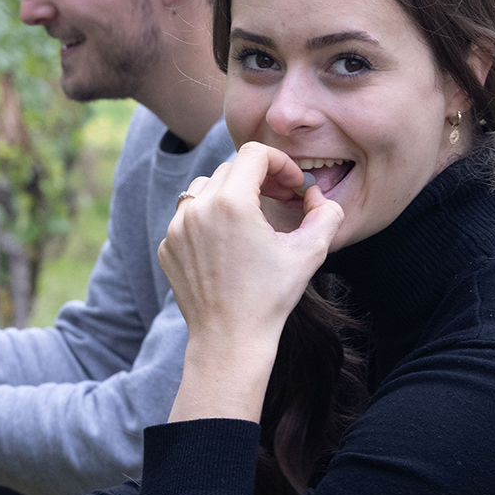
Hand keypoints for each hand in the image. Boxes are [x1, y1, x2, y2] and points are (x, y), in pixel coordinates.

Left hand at [158, 143, 342, 421]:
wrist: (229, 340)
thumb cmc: (271, 298)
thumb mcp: (311, 252)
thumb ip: (326, 213)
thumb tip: (316, 195)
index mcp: (231, 203)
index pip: (254, 154)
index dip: (280, 163)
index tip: (293, 186)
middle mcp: (197, 208)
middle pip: (231, 169)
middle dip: (259, 178)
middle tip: (280, 200)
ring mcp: (176, 228)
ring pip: (205, 189)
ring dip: (231, 194)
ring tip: (253, 218)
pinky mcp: (167, 246)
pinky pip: (188, 217)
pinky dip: (209, 220)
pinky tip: (229, 245)